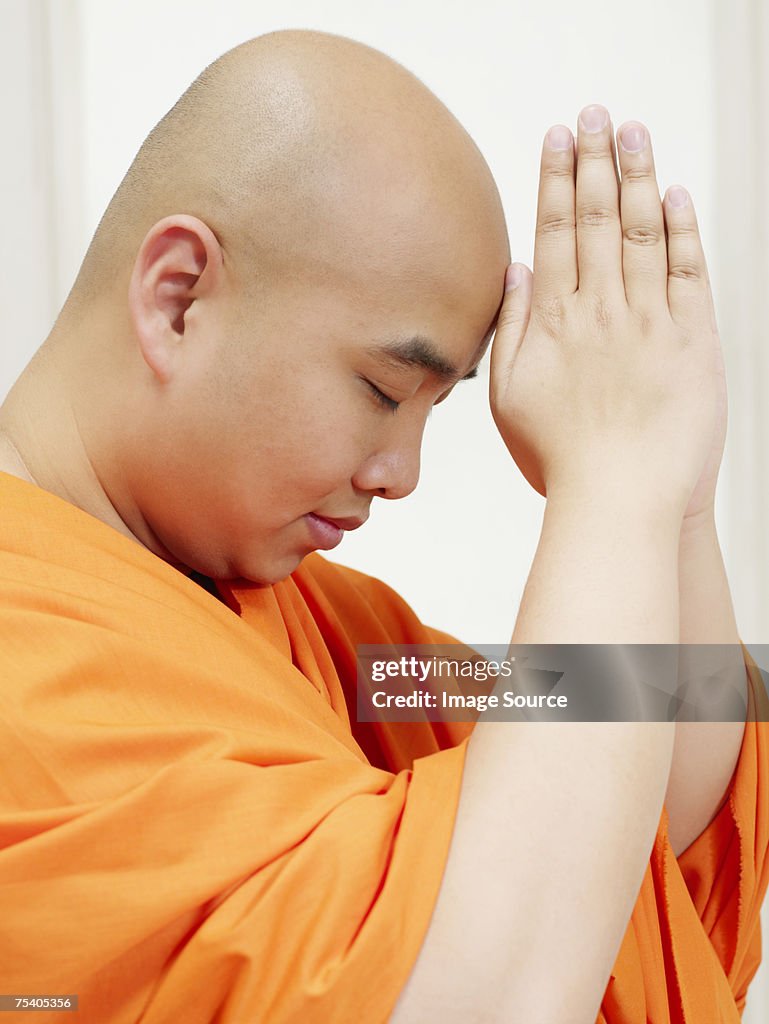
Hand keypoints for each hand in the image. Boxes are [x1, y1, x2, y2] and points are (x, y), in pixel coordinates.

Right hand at [490, 105, 723, 519]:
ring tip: (631, 131)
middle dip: (594, 160)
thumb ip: (509, 329)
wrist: (620, 499)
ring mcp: (649, 322)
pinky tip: (674, 194)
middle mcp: (600, 310)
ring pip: (642, 232)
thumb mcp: (509, 398)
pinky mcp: (693, 340)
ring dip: (636, 176)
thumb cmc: (558, 458)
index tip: (557, 138)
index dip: (554, 179)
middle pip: (596, 218)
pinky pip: (688, 272)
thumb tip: (516, 271)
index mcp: (554, 322)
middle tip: (594, 114)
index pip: (554, 232)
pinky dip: (683, 230)